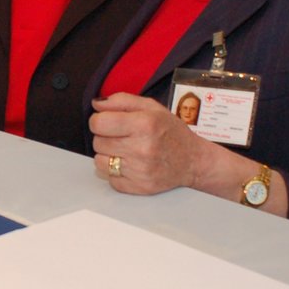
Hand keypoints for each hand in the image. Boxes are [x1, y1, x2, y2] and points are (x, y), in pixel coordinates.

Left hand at [88, 93, 206, 194]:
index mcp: (144, 124)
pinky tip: (129, 164)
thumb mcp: (151, 107)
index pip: (99, 123)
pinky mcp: (138, 187)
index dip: (99, 120)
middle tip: (123, 136)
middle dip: (105, 137)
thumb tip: (95, 104)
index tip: (108, 122)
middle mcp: (142, 148)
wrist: (193, 161)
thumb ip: (121, 101)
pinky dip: (115, 172)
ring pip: (99, 161)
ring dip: (108, 155)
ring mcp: (140, 171)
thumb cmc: (171, 131)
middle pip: (98, 142)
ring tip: (125, 150)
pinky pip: (109, 179)